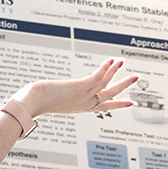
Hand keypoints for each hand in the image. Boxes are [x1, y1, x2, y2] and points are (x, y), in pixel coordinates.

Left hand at [15, 59, 137, 116]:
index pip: (103, 107)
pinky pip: (98, 77)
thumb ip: (58, 97)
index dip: (118, 104)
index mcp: (80, 108)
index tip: (130, 103)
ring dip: (116, 72)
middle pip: (110, 95)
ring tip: (124, 62)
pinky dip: (106, 68)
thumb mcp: (53, 100)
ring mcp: (83, 96)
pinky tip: (112, 61)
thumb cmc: (35, 102)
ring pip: (106, 84)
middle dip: (124, 86)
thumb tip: (49, 91)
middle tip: (136, 77)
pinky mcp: (79, 88)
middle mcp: (84, 103)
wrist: (31, 103)